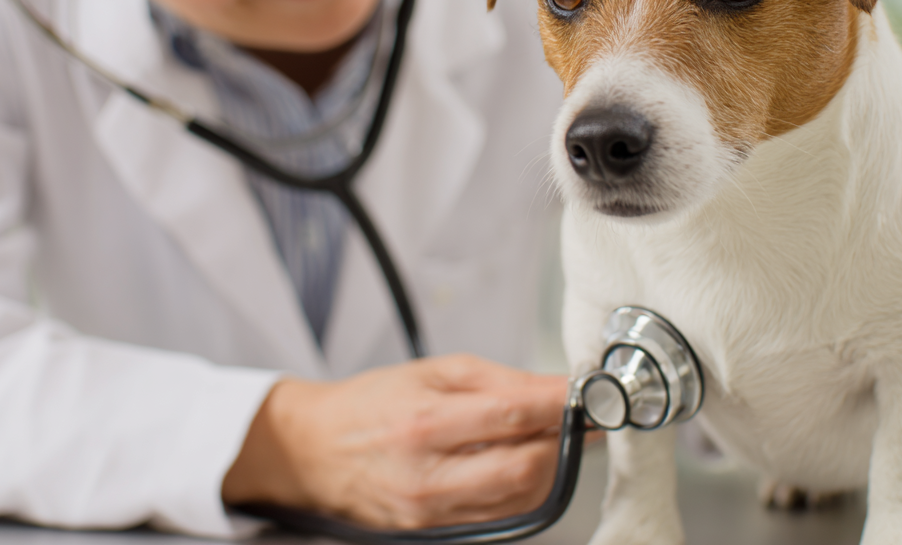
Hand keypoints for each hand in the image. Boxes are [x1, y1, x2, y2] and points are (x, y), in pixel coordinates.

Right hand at [222, 354, 568, 527]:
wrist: (314, 450)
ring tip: (557, 442)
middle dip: (565, 443)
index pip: (513, 414)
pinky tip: (527, 468)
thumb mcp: (431, 373)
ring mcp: (433, 511)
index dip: (561, 405)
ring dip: (551, 471)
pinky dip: (524, 493)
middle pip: (525, 466)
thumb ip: (496, 380)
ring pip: (519, 499)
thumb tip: (553, 388)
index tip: (587, 394)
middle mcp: (430, 474)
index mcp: (426, 423)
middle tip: (582, 422)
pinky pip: (500, 518)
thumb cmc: (370, 405)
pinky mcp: (435, 532)